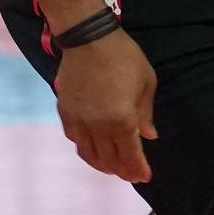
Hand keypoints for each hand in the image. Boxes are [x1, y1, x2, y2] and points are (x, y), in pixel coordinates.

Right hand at [53, 29, 157, 181]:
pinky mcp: (65, 112)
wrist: (88, 38)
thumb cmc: (123, 57)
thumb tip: (149, 136)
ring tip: (113, 166)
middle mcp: (97, 126)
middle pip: (109, 160)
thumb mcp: (146, 83)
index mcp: (121, 120)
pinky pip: (75, 139)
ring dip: (102, 164)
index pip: (130, 156)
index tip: (145, 176)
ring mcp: (78, 120)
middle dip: (122, 171)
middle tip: (131, 175)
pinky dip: (86, 148)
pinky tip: (94, 147)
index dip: (138, 170)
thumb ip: (146, 114)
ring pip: (89, 154)